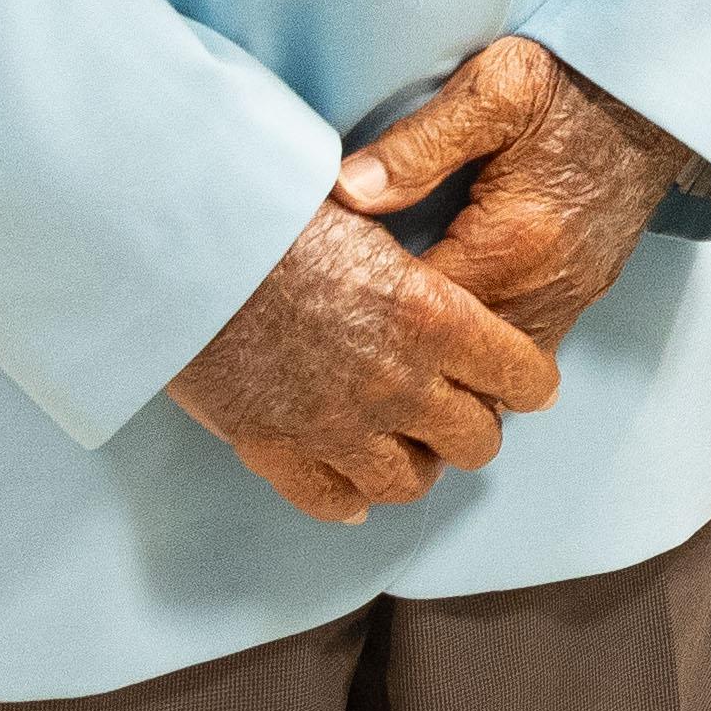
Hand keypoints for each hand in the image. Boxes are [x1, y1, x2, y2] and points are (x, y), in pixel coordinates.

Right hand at [171, 198, 559, 523]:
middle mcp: (399, 382)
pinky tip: (350, 482)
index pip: (523, 378)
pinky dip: (348, 497)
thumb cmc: (275, 210)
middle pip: (476, 442)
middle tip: (454, 407)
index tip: (521, 381)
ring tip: (403, 442)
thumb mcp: (368, 218)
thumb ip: (412, 268)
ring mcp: (339, 426)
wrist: (183, 243)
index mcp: (433, 317)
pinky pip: (333, 501)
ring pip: (410, 483)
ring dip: (414, 464)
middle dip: (471, 426)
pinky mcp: (279, 449)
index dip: (527, 382)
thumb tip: (428, 274)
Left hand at [336, 37, 695, 357]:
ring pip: (493, 371)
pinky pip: (525, 349)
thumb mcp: (493, 91)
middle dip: (401, 352)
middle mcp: (543, 287)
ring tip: (394, 338)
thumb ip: (418, 144)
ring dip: (447, 359)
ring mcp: (568, 297)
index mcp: (510, 244)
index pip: (420, 317)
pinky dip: (485, 351)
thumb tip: (347, 189)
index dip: (368, 314)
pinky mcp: (582, 292)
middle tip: (348, 334)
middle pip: (455, 361)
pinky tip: (452, 325)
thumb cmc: (575, 86)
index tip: (331, 298)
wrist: (656, 92)